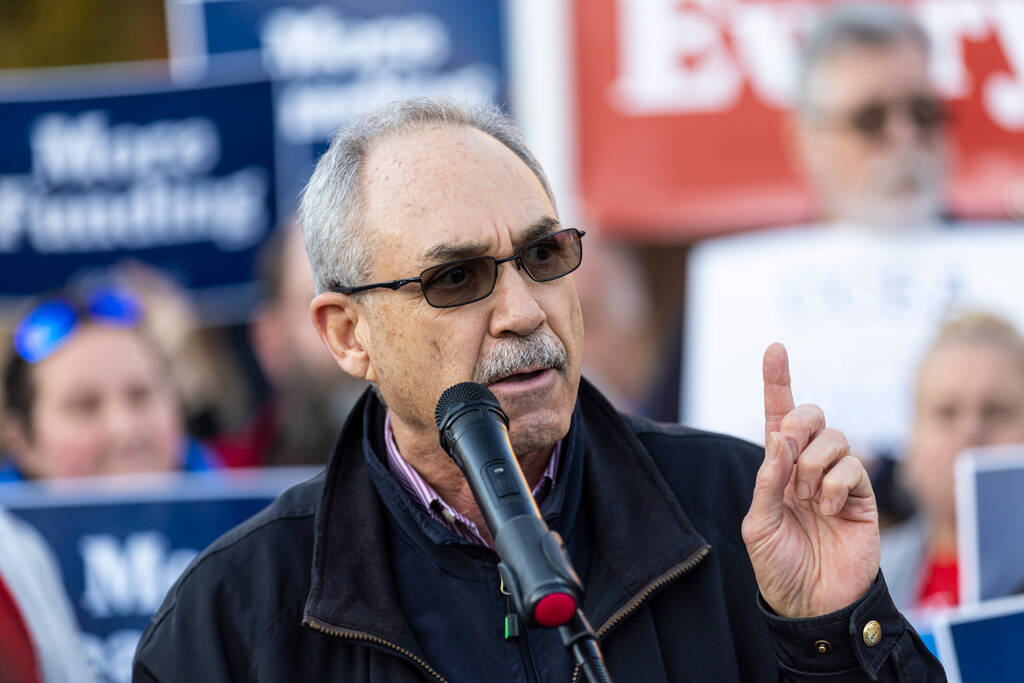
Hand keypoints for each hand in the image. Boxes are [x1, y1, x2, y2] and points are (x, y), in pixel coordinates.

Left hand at [741, 343, 879, 617]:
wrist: (813, 604)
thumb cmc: (779, 566)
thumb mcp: (758, 525)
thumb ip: (767, 481)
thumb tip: (778, 438)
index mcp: (776, 469)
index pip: (777, 417)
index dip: (777, 381)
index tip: (775, 348)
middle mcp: (806, 468)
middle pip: (810, 415)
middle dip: (799, 423)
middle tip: (787, 450)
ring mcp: (837, 479)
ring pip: (834, 437)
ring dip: (815, 462)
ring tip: (808, 499)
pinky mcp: (863, 495)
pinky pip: (852, 466)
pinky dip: (836, 484)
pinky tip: (829, 510)